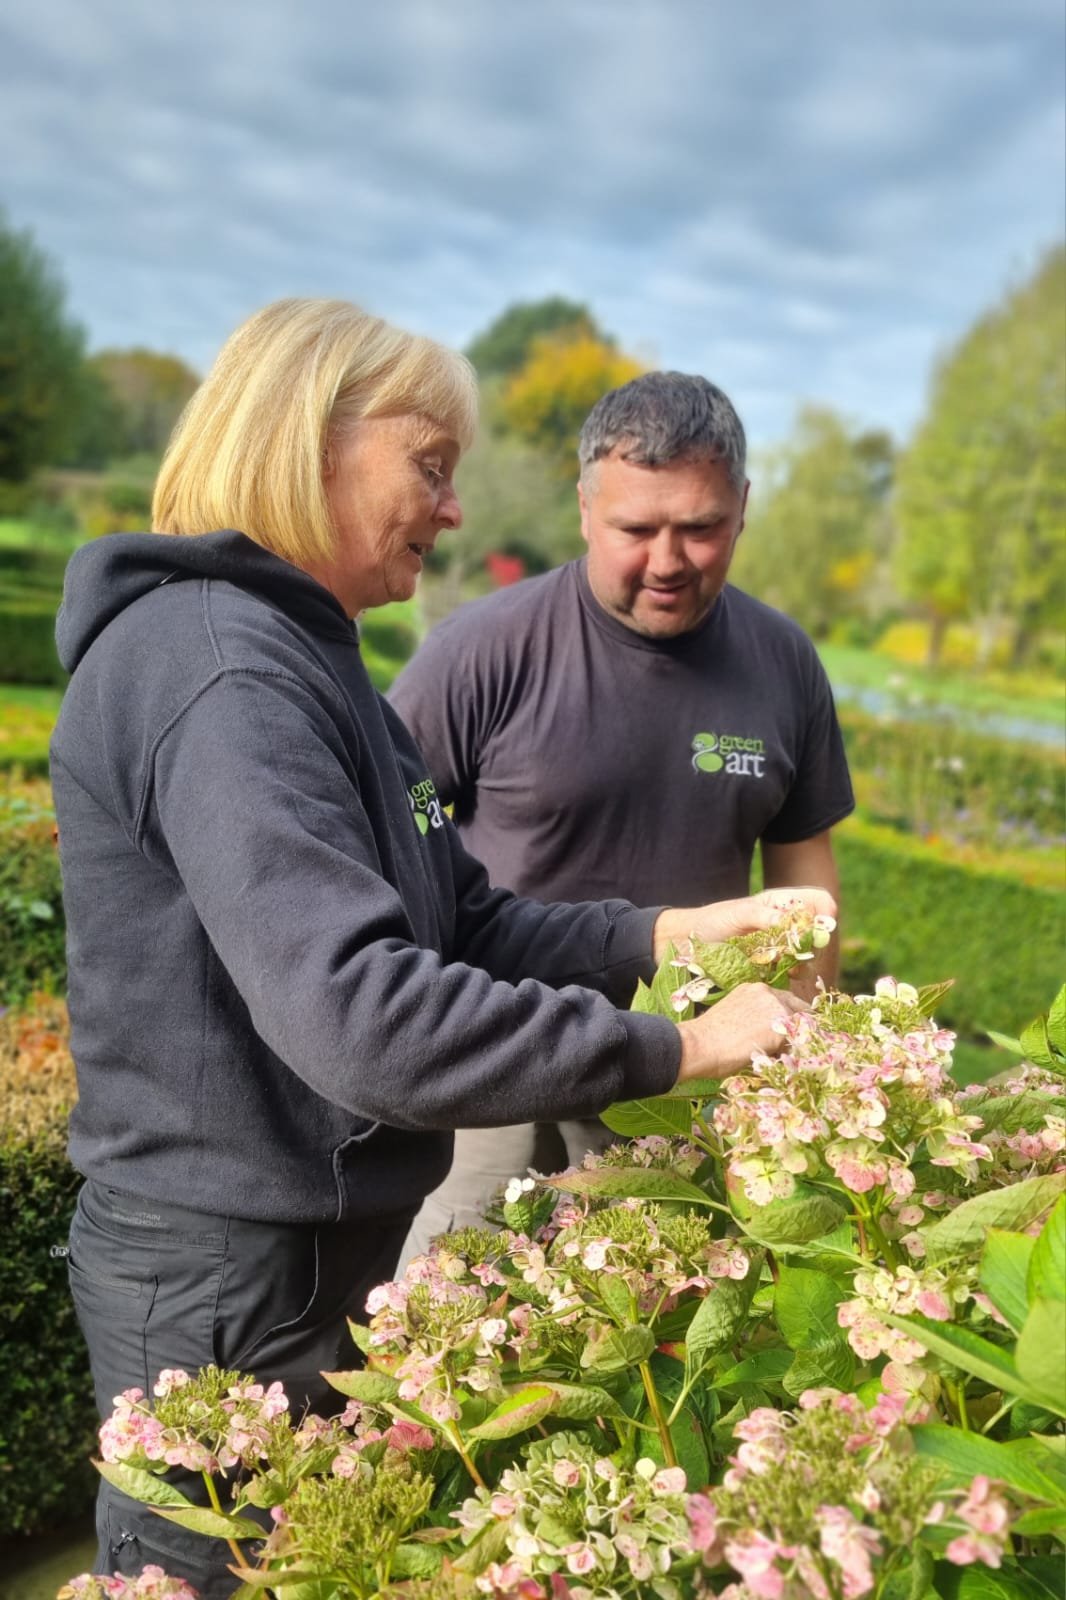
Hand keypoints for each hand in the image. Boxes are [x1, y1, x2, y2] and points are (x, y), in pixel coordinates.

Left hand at [653, 886, 836, 959]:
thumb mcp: (736, 914)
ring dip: (803, 962)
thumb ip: (761, 916)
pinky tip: (779, 976)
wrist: (689, 945)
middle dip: (813, 942)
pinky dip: (791, 976)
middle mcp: (787, 924)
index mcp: (782, 903)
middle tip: (799, 951)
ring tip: (786, 965)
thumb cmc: (713, 921)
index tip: (820, 926)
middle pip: (818, 932)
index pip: (818, 900)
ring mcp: (782, 947)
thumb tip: (786, 922)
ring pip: (809, 955)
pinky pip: (793, 973)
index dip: (825, 911)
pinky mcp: (774, 968)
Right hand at [674, 982, 808, 1084]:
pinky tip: (777, 1063)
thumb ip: (754, 1018)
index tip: (787, 1033)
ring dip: (793, 1041)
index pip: (784, 1001)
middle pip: (798, 1009)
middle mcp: (768, 992)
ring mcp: (777, 1007)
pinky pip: (798, 1042)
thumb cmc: (708, 1038)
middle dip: (797, 1028)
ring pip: (800, 1026)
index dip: (787, 1018)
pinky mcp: (782, 1026)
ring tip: (779, 1058)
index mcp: (754, 989)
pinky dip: (792, 1053)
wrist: (699, 1046)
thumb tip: (765, 1033)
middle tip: (791, 1047)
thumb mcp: (734, 1016)